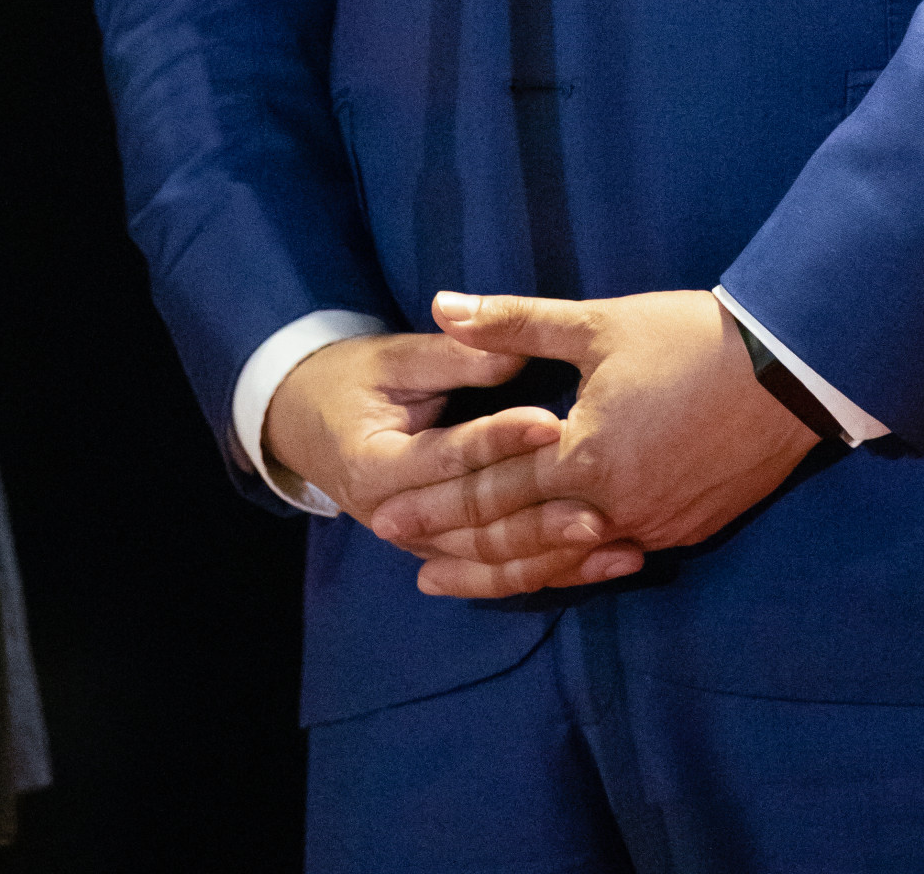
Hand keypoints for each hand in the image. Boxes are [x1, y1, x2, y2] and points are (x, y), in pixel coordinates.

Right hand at [262, 329, 636, 593]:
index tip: (554, 423)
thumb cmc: (352, 380)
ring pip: (493, 563)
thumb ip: (453, 358)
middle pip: (476, 527)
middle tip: (600, 507)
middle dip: (539, 518)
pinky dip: (551, 571)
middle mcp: (396, 521)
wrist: (307, 424)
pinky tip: (603, 565)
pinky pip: (499, 572)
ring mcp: (421, 546)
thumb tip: (514, 351)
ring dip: (556, 557)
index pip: (449, 460)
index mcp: (377, 468)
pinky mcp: (444, 553)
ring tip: (616, 543)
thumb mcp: (393, 359)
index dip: (500, 441)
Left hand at [369, 289, 817, 598]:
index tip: (385, 511)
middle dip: (456, 545)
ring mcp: (652, 525)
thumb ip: (513, 324)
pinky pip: (612, 556)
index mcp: (583, 452)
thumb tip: (442, 305)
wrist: (791, 367)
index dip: (434, 500)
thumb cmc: (689, 336)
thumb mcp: (597, 323)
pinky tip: (550, 562)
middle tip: (405, 554)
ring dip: (511, 565)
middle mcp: (612, 504)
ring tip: (464, 578)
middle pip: (518, 535)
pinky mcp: (686, 531)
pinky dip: (571, 561)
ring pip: (564, 557)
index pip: (489, 485)